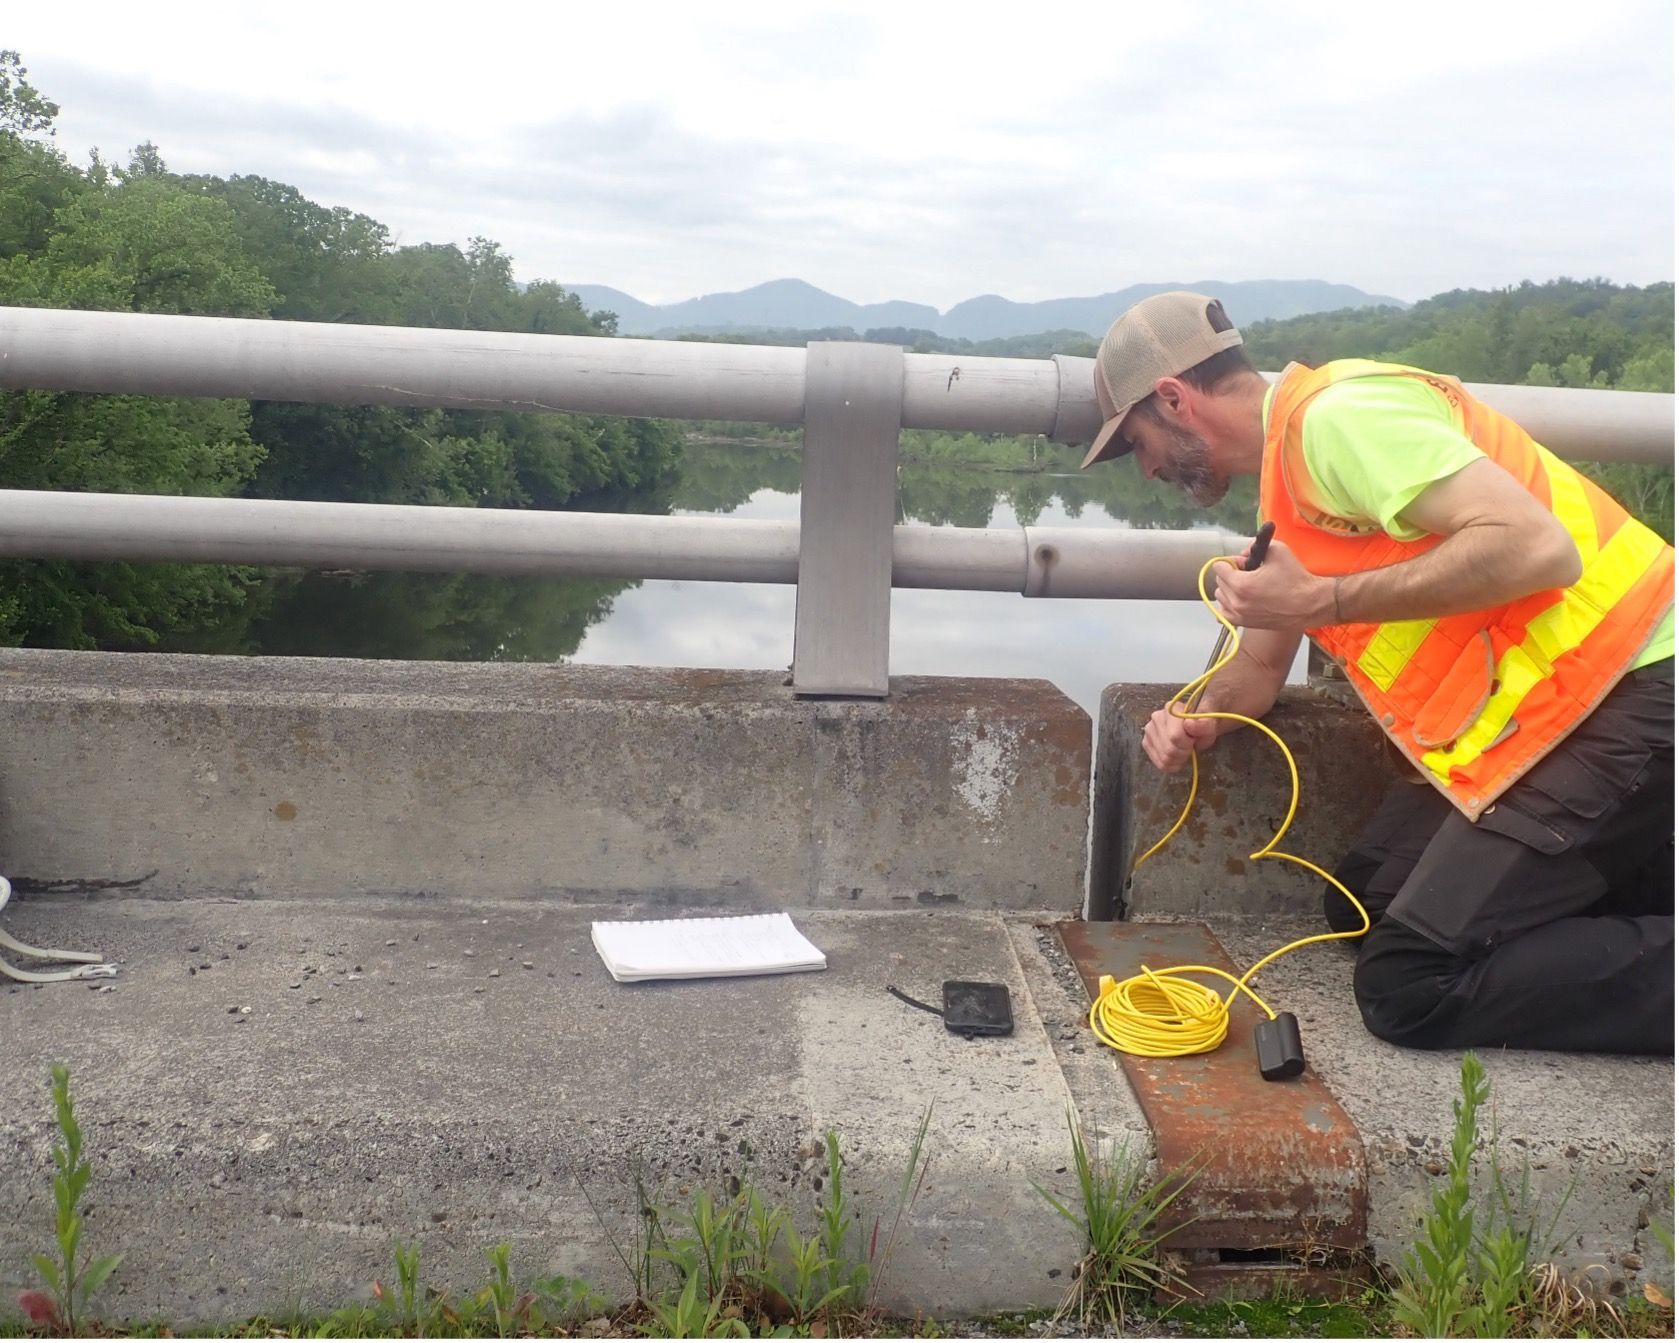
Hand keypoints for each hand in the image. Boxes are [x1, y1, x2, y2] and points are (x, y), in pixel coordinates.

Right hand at [1143, 707, 1219, 772]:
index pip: (1175, 736)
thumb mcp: (1210, 725)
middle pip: (1169, 750)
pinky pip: (1158, 762)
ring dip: (1177, 760)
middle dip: (1183, 753)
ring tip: (1183, 751)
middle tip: (1190, 747)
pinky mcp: (1147, 742)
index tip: (1194, 741)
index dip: (1188, 744)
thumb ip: (1203, 725)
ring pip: (1164, 758)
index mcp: (1172, 709)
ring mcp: (1149, 730)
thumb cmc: (1202, 725)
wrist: (1196, 727)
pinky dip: (1170, 764)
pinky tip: (1176, 758)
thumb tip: (1189, 724)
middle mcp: (1156, 717)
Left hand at [1211, 539, 1335, 630]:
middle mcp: (1237, 602)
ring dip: (1229, 589)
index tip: (1245, 562)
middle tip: (1250, 573)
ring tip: (1248, 586)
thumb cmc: (1296, 579)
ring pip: (1220, 596)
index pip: (1219, 567)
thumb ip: (1255, 546)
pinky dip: (1229, 604)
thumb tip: (1243, 553)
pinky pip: (1223, 613)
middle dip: (1231, 574)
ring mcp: (1239, 615)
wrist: (1309, 604)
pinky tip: (1241, 599)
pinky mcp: (1244, 624)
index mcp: (1241, 584)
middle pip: (1219, 581)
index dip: (1233, 561)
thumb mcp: (1277, 550)